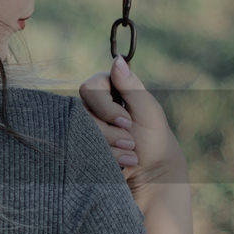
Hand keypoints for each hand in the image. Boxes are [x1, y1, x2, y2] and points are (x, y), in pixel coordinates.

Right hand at [79, 56, 186, 197]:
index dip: (105, 106)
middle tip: (131, 142)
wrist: (152, 172)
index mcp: (109, 90)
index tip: (126, 122)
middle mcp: (93, 107)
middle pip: (83, 112)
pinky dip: (105, 156)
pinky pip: (80, 148)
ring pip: (81, 132)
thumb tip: (117, 60)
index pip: (90, 88)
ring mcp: (85, 127)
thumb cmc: (154, 139)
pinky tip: (121, 163)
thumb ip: (131, 85)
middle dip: (109, 131)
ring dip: (109, 146)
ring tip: (130, 154)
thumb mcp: (147, 110)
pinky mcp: (82, 145)